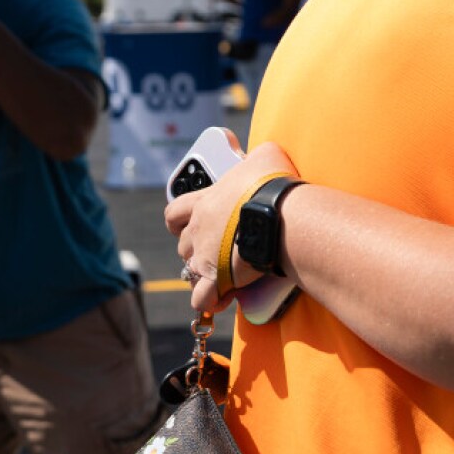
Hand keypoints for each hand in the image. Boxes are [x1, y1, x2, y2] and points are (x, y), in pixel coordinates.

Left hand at [165, 141, 299, 312]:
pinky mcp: (217, 279)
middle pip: (184, 246)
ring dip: (204, 275)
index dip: (178, 222)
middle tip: (217, 252)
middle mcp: (198, 231)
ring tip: (223, 277)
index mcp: (204, 202)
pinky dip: (210, 301)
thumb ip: (257, 156)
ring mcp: (205, 257)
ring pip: (191, 272)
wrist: (280, 214)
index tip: (186, 225)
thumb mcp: (266, 157)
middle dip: (197, 251)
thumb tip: (263, 153)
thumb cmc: (272, 184)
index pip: (174, 213)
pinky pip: (204, 298)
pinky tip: (222, 299)